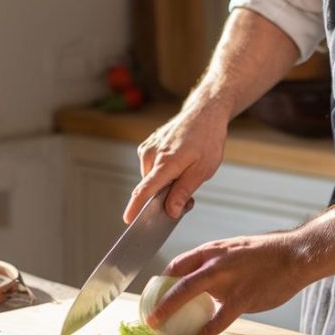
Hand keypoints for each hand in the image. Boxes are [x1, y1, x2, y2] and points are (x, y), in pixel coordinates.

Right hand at [124, 104, 229, 222]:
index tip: (128, 220)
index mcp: (166, 162)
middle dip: (164, 198)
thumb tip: (170, 211)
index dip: (135, 207)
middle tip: (188, 196)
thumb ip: (183, 192)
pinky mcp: (147, 146)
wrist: (204, 114)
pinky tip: (178, 163)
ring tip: (185, 171)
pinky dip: (162, 172)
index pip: (144, 190)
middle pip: (149, 188)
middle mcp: (151, 155)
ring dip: (165, 184)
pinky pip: (151, 168)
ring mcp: (148, 149)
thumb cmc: (207, 140)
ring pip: (151, 179)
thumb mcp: (202, 170)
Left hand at [146, 232, 308, 334]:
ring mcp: (225, 280)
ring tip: (163, 328)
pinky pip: (217, 319)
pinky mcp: (241, 298)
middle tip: (150, 318)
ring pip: (188, 296)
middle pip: (175, 281)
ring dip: (171, 313)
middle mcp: (213, 262)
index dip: (162, 281)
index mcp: (212, 250)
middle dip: (158, 301)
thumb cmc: (267, 254)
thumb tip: (205, 280)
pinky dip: (206, 331)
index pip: (177, 264)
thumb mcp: (235, 250)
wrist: (295, 255)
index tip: (156, 294)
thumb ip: (217, 264)